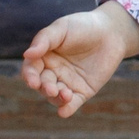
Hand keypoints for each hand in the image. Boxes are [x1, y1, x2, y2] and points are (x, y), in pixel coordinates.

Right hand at [22, 4, 138, 118]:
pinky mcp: (83, 91)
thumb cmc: (83, 26)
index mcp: (43, 57)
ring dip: (57, 99)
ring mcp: (67, 83)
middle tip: (52, 89)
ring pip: (55, 96)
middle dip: (45, 88)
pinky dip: (67, 109)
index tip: (33, 81)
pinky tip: (64, 112)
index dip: (30, 76)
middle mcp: (53, 72)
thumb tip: (27, 55)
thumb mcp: (62, 28)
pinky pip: (73, 103)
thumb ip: (44, 40)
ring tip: (66, 95)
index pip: (31, 69)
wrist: (111, 32)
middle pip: (42, 85)